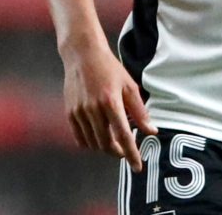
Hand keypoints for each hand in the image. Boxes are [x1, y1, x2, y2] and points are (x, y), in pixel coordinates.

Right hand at [62, 37, 156, 169]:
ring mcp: (79, 112)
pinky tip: (99, 137)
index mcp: (111, 102)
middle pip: (107, 144)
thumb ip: (140, 111)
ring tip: (114, 141)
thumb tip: (151, 131)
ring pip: (93, 143)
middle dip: (118, 153)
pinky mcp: (70, 113)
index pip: (124, 136)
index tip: (137, 167)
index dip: (131, 154)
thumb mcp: (130, 86)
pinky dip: (91, 143)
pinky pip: (80, 138)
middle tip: (126, 152)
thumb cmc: (110, 69)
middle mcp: (93, 109)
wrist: (83, 55)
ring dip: (105, 148)